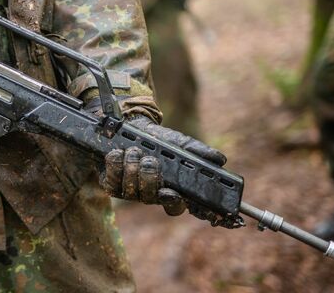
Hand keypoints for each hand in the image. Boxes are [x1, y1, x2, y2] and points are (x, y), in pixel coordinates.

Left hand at [100, 116, 226, 215]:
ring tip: (133, 152)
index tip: (170, 192)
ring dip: (132, 168)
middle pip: (150, 198)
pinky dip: (115, 165)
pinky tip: (118, 154)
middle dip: (149, 178)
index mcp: (169, 189)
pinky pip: (112, 182)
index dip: (172, 202)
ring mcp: (130, 191)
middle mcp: (150, 193)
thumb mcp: (178, 143)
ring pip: (131, 190)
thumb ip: (198, 151)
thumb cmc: (158, 140)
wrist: (130, 127)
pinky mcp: (112, 184)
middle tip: (149, 160)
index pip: (174, 206)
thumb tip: (220, 159)